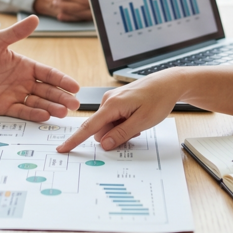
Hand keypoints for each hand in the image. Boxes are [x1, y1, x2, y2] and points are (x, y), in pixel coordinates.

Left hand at [0, 15, 80, 120]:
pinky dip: (34, 114)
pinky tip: (44, 116)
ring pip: (38, 103)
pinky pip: (22, 111)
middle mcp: (23, 82)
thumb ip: (16, 33)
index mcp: (25, 66)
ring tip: (62, 112)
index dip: (62, 80)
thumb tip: (34, 18)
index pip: (49, 74)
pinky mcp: (5, 107)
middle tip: (75, 104)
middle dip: (62, 97)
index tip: (75, 86)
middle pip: (48, 91)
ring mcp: (15, 95)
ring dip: (51, 107)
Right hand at [57, 71, 187, 152]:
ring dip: (121, 130)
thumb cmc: (158, 99)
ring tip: (139, 123)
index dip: (75, 140)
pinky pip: (114, 119)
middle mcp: (108, 101)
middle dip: (114, 136)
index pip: (89, 127)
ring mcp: (112, 100)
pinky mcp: (117, 101)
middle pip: (101, 129)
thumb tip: (105, 144)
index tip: (62, 149)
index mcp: (112, 105)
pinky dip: (123, 124)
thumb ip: (122, 134)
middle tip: (135, 130)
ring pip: (109, 125)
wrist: (169, 83)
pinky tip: (137, 118)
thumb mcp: (143, 121)